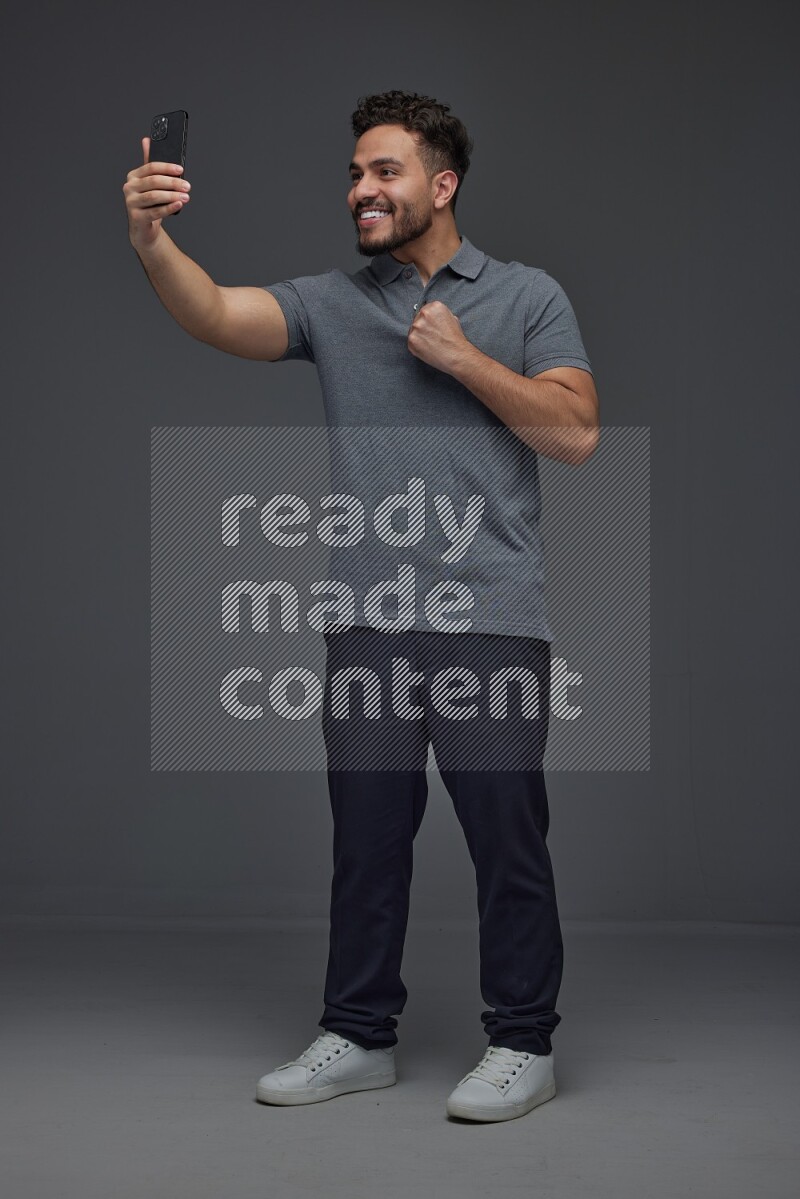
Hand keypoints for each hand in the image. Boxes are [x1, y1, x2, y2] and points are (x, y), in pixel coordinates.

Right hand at [122, 136, 190, 250]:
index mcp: (133, 177)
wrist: (144, 229)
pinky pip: (155, 211)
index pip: (150, 167)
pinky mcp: (136, 217)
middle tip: (187, 186)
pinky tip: (179, 205)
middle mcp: (129, 188)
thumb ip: (150, 165)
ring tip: (186, 197)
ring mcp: (131, 202)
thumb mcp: (150, 184)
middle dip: (173, 183)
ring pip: (154, 196)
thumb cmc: (149, 205)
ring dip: (172, 196)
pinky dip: (169, 208)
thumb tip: (147, 140)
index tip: (181, 169)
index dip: (167, 167)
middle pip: (154, 181)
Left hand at [406, 300, 472, 375]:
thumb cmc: (456, 339)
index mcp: (435, 306)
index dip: (428, 320)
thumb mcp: (452, 319)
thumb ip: (440, 315)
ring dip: (419, 337)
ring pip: (413, 330)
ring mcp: (416, 326)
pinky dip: (416, 346)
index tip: (431, 327)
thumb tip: (433, 318)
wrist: (456, 355)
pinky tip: (426, 349)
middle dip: (422, 328)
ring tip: (430, 344)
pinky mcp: (412, 339)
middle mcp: (424, 313)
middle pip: (417, 319)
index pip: (425, 310)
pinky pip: (410, 342)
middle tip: (431, 337)